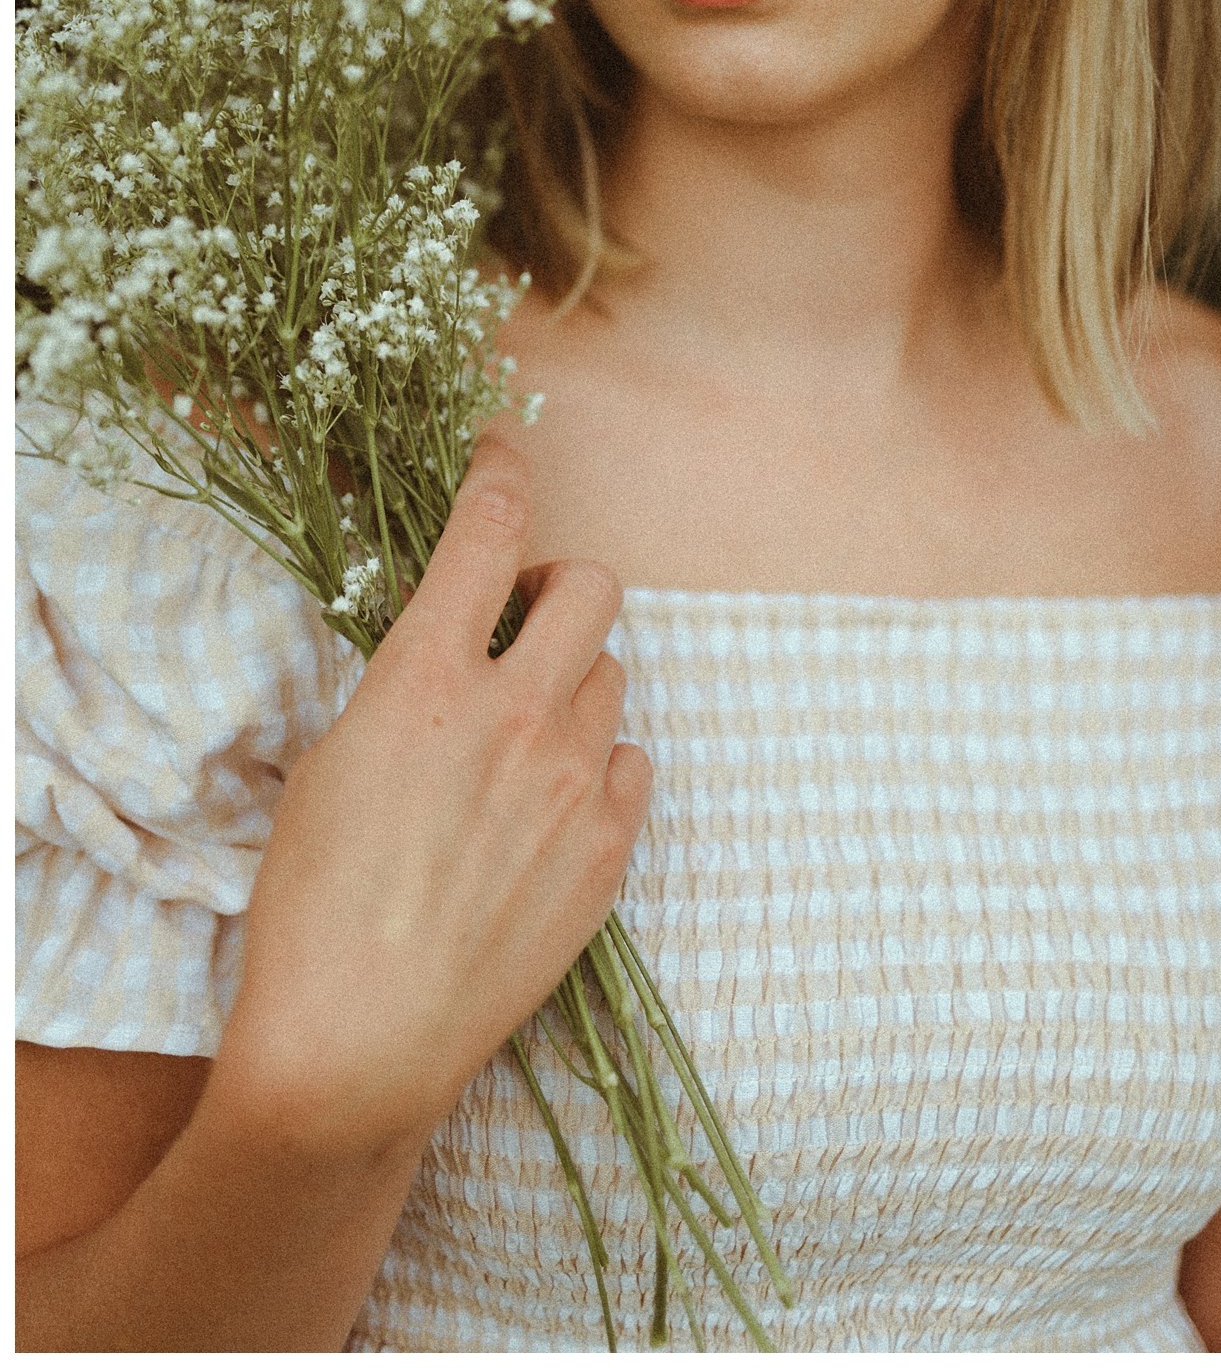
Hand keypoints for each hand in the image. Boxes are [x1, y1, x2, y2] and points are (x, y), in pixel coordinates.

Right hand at [206, 434, 652, 1161]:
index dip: (500, 471)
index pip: (489, 528)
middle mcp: (516, 712)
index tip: (501, 456)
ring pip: (612, 675)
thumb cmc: (313, 903)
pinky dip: (597, 764)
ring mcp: (574, 781)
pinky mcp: (609, 847)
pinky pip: (631, 761)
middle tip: (521, 622)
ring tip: (518, 740)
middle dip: (558, 585)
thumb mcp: (332, 759)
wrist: (359, 1040)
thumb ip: (408, 681)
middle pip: (592, 585)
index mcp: (428, 677)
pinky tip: (549, 806)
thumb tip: (454, 639)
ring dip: (572, 682)